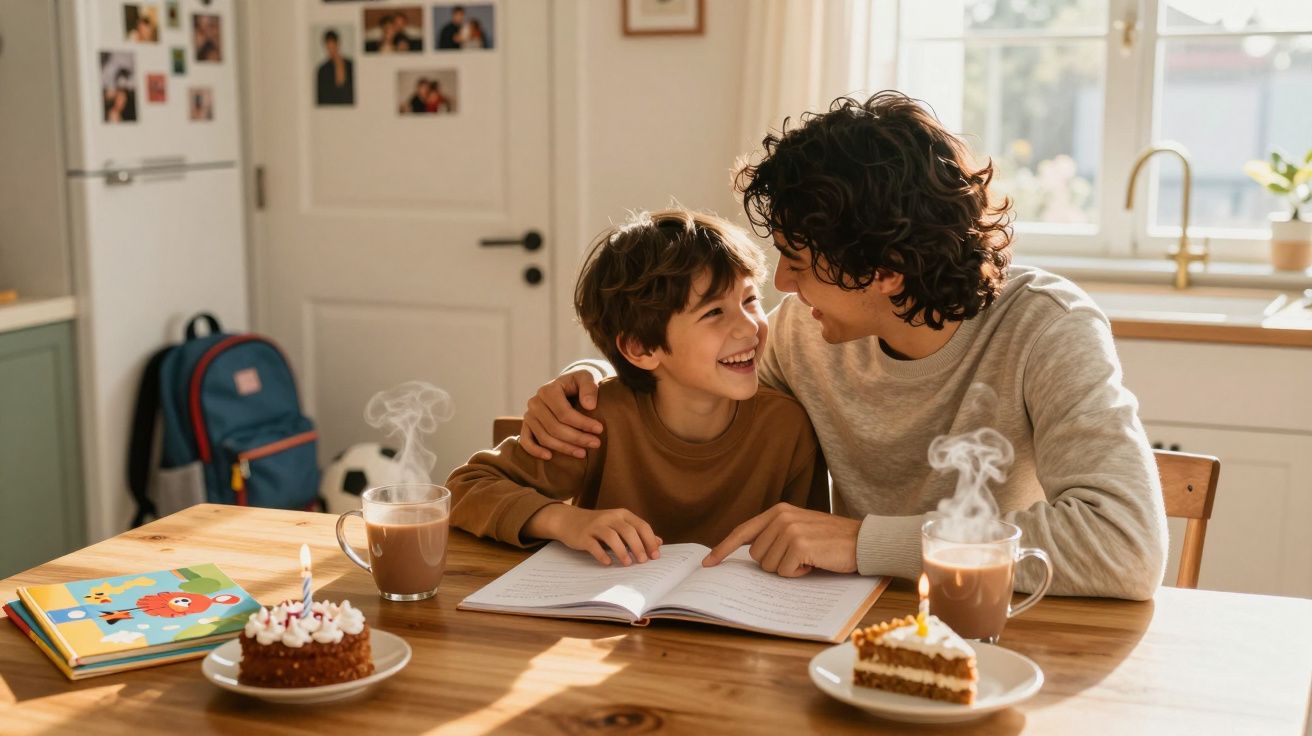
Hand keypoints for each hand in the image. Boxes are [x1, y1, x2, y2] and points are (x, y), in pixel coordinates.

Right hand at [520, 369, 603, 460]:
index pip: (564, 413)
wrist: (567, 387)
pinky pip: (525, 441)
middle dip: (577, 438)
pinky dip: (535, 451)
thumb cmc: (579, 384)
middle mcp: (535, 402)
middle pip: (555, 427)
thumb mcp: (587, 378)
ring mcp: (529, 415)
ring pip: (544, 437)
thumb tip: (589, 406)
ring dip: (564, 448)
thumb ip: (589, 387)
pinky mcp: (526, 425)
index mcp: (548, 390)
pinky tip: (549, 457)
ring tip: (583, 453)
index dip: (582, 423)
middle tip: (596, 443)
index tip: (599, 429)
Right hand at [525, 504, 661, 565]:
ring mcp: (596, 526)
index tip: (655, 556)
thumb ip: (638, 532)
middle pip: (628, 531)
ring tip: (627, 563)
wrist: (569, 520)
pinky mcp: (583, 535)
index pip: (641, 526)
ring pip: (612, 537)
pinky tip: (607, 563)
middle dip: (638, 547)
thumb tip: (659, 542)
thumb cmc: (598, 525)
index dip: (650, 541)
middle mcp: (610, 517)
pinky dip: (602, 555)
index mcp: (622, 514)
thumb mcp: (619, 525)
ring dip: (622, 551)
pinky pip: (594, 545)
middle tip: (643, 561)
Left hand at [702, 503, 860, 576]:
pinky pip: (784, 572)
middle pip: (755, 556)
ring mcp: (789, 530)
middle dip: (775, 563)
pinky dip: (799, 573)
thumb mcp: (800, 530)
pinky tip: (815, 562)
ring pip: (769, 567)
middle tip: (800, 556)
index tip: (708, 563)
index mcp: (778, 511)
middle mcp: (780, 517)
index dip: (723, 549)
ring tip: (809, 558)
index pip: (742, 532)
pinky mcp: (799, 545)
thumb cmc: (831, 541)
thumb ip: (775, 537)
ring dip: (789, 569)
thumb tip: (752, 556)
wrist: (862, 541)